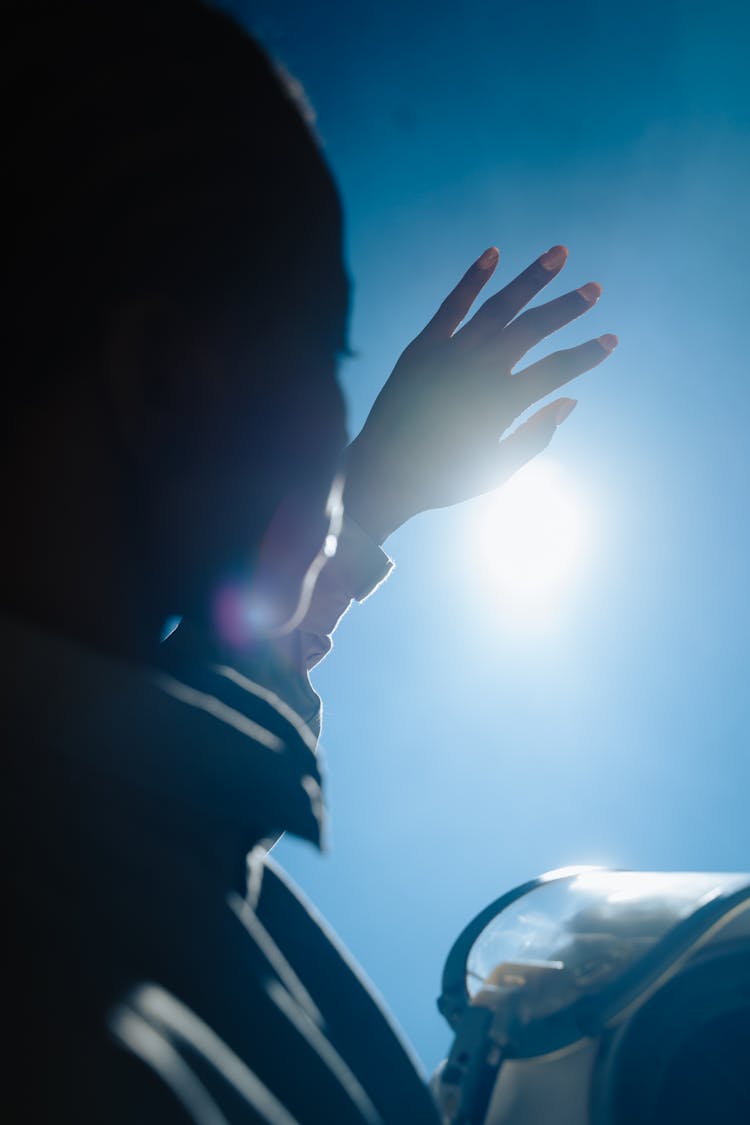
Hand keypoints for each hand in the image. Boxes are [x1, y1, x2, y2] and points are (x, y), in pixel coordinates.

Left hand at [344, 244, 616, 542]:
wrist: (381, 475)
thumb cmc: (443, 478)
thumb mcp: (495, 470)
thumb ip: (535, 438)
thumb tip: (570, 402)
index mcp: (500, 406)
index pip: (556, 371)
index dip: (587, 355)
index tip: (611, 340)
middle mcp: (477, 372)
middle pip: (532, 329)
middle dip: (567, 307)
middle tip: (595, 289)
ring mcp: (448, 355)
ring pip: (498, 307)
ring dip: (531, 279)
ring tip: (560, 253)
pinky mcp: (423, 348)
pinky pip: (451, 306)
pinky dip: (473, 278)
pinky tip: (494, 253)